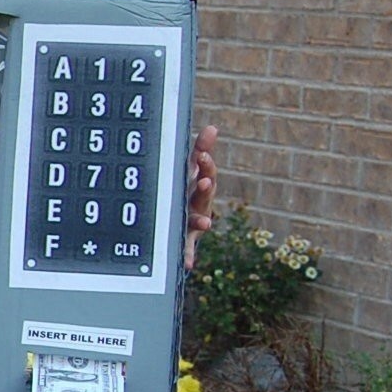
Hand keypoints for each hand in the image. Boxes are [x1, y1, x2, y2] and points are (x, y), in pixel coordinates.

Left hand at [183, 124, 218, 270]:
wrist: (178, 224)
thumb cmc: (186, 192)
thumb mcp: (189, 172)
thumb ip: (200, 150)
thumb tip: (213, 127)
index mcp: (199, 185)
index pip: (206, 172)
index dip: (205, 164)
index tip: (202, 155)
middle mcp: (199, 204)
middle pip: (204, 195)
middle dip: (205, 188)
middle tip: (203, 181)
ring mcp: (193, 223)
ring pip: (198, 221)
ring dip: (200, 220)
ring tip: (204, 223)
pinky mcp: (185, 240)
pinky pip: (186, 249)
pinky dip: (188, 256)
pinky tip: (188, 264)